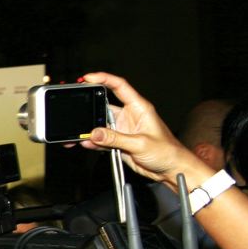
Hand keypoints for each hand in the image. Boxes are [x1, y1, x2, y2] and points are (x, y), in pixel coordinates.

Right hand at [78, 72, 215, 189]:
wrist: (171, 170)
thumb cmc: (167, 152)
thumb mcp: (141, 143)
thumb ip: (116, 138)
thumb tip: (94, 133)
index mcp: (139, 108)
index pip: (119, 86)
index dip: (103, 79)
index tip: (86, 78)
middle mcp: (129, 116)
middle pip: (104, 105)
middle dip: (90, 107)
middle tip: (77, 110)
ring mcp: (122, 129)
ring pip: (99, 124)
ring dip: (89, 128)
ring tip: (79, 133)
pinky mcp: (118, 142)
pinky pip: (100, 139)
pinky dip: (91, 141)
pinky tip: (86, 143)